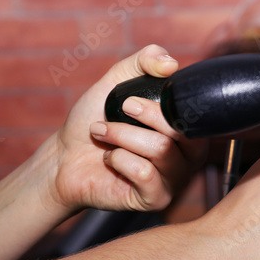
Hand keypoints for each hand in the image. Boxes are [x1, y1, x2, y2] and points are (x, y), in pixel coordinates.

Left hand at [48, 45, 208, 214]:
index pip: (194, 115)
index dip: (164, 105)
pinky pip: (145, 174)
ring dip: (122, 136)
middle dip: (142, 118)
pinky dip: (119, 160)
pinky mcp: (156, 199)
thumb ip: (144, 61)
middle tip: (116, 112)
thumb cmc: (95, 119)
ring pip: (161, 151)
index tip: (129, 99)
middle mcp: (188, 156)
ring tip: (101, 133)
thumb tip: (171, 64)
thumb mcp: (117, 81)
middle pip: (181, 133)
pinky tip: (109, 160)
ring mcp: (175, 180)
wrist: (65, 156)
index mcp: (187, 129)